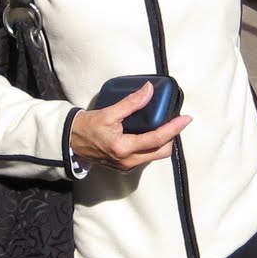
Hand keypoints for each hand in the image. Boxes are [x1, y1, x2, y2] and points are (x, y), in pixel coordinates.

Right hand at [69, 82, 191, 171]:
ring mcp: (126, 166)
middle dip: (172, 137)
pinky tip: (151, 134)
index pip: (157, 139)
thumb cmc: (86, 127)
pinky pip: (145, 157)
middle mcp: (127, 161)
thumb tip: (149, 90)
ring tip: (165, 125)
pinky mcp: (124, 167)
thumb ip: (131, 103)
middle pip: (161, 152)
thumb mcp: (108, 113)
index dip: (174, 129)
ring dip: (163, 142)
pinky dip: (152, 146)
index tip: (185, 119)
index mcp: (123, 148)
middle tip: (176, 122)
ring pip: (154, 156)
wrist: (71, 142)